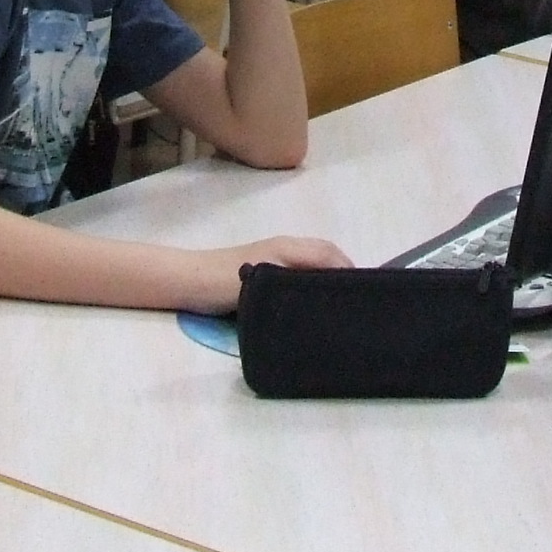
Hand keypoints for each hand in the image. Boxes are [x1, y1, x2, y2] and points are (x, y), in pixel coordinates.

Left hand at [191, 235, 353, 310]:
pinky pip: (302, 272)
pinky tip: (315, 302)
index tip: (364, 293)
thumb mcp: (263, 282)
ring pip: (315, 263)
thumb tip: (328, 291)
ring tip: (343, 304)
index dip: (349, 271)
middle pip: (327, 256)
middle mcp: (287, 250)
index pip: (331, 255)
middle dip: (346, 272)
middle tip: (360, 301)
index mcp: (289, 248)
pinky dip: (316, 281)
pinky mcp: (268, 273)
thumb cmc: (222, 280)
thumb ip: (296, 283)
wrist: (187, 282)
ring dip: (332, 276)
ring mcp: (276, 260)